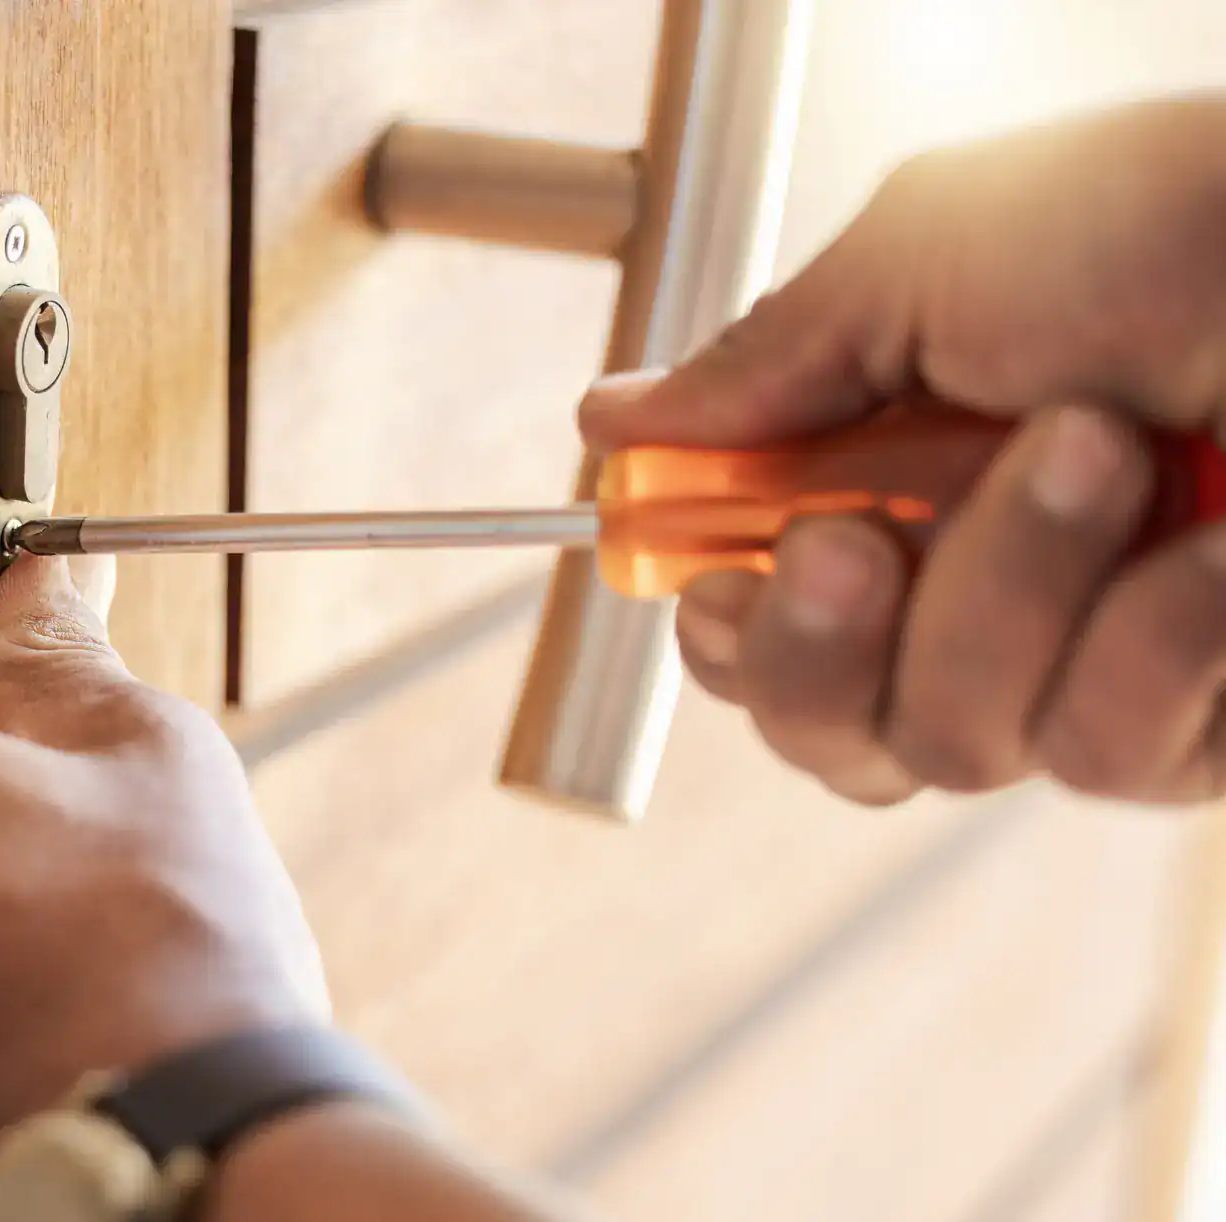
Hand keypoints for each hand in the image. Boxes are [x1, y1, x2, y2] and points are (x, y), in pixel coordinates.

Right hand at [580, 95, 1225, 806]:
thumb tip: (613, 416)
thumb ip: (769, 362)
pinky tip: (1213, 551)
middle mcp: (985, 593)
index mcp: (903, 483)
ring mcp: (1095, 668)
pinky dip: (1146, 642)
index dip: (725, 636)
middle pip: (828, 738)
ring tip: (1101, 448)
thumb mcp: (932, 257)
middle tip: (854, 544)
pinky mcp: (1203, 728)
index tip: (714, 585)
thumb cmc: (1196, 219)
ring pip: (951, 745)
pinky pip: (1098, 754)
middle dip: (817, 656)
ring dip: (1005, 594)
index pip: (765, 626)